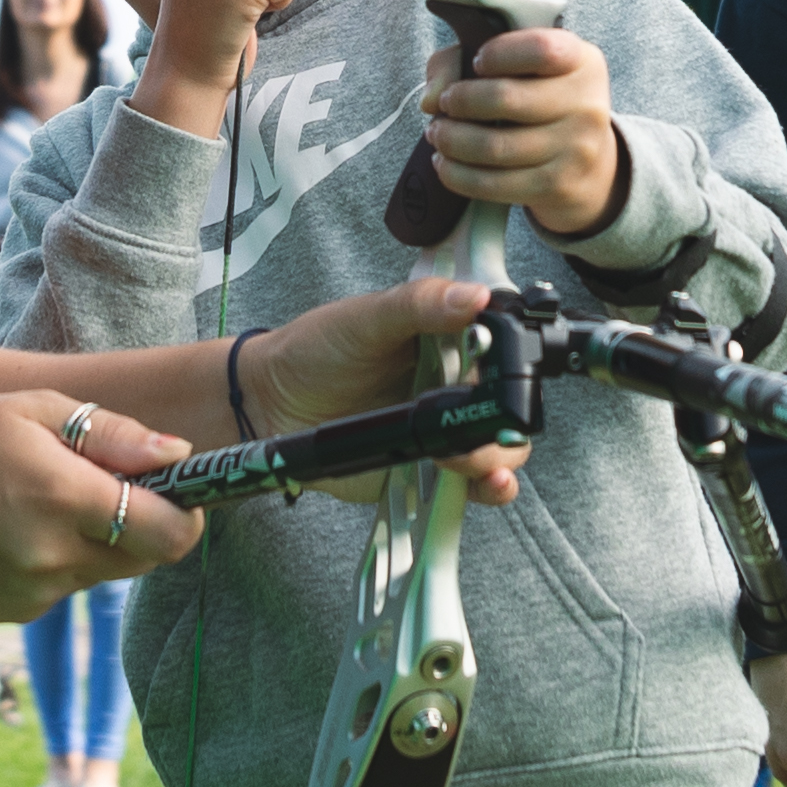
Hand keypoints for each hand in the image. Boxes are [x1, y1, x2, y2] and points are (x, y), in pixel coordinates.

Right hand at [0, 395, 201, 622]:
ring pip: (102, 574)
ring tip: (39, 505)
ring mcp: (33, 593)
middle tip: (105, 490)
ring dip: (93, 543)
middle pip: (145, 559)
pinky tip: (11, 532)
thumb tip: (179, 455)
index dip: (187, 514)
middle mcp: (52, 557)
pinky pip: (62, 589)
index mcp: (62, 498)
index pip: (169, 533)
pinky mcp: (14, 613)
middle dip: (142, 525)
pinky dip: (55, 563)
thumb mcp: (32, 409)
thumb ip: (112, 434)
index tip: (179, 493)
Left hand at [221, 280, 527, 506]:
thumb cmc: (316, 350)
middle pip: (507, 410)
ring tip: (479, 462)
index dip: (515, 369)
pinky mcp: (426, 470)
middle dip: (507, 424)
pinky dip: (486, 489)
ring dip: (499, 459)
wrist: (271, 404)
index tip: (508, 376)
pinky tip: (488, 485)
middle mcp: (454, 389)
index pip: (505, 355)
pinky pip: (468, 486)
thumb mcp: (366, 318)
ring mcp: (441, 431)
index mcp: (450, 343)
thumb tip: (472, 296)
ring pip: (496, 451)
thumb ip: (418, 305)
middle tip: (484, 426)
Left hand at [420, 24, 626, 237]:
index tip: (477, 62)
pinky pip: (494, 184)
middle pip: (506, 99)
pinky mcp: (559, 187)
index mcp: (581, 61)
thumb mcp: (514, 65)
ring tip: (438, 134)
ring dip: (452, 140)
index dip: (499, 53)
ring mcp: (577, 149)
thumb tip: (431, 98)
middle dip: (460, 101)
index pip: (541, 49)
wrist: (586, 164)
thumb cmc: (538, 100)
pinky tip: (445, 163)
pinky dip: (457, 174)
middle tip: (445, 104)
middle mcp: (587, 104)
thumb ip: (459, 61)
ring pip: (494, 147)